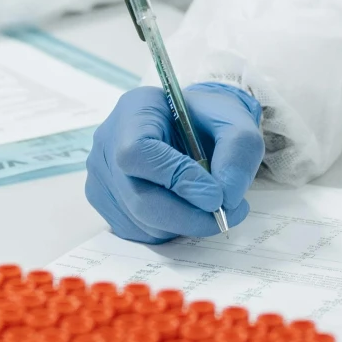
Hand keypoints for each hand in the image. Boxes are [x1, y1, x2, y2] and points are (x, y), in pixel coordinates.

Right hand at [84, 82, 263, 242]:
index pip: (138, 151)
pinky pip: (137, 231)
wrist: (196, 128)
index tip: (216, 195)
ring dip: (183, 224)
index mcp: (135, 110)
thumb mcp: (236, 123)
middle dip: (187, 215)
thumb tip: (226, 196)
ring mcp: (102, 176)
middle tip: (225, 216)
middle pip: (137, 195)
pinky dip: (170, 230)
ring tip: (213, 208)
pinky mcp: (107, 204)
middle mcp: (108, 143)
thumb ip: (238, 152)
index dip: (176, 179)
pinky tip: (187, 209)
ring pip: (139, 220)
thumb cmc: (210, 122)